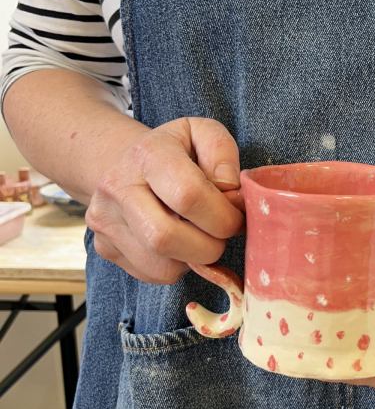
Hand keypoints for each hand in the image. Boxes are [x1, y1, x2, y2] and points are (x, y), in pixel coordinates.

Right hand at [85, 117, 244, 283]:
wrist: (126, 164)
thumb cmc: (175, 151)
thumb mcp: (204, 134)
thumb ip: (223, 154)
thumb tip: (229, 191)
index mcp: (147, 154)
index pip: (188, 195)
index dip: (222, 215)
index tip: (235, 216)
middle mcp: (117, 188)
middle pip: (166, 238)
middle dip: (210, 246)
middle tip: (222, 233)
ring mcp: (106, 221)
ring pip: (162, 266)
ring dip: (195, 259)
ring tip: (201, 236)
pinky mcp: (105, 247)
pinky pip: (153, 274)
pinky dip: (178, 266)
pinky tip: (181, 244)